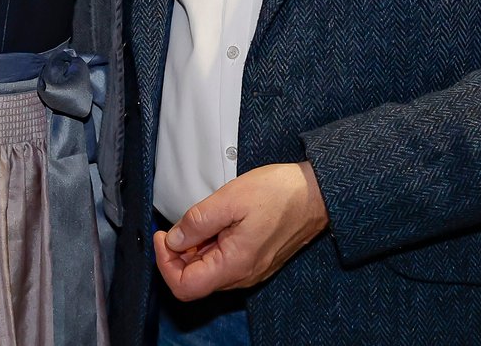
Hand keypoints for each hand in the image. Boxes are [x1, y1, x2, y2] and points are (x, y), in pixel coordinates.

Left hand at [155, 161, 327, 300]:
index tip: (164, 236)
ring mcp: (250, 270)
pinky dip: (210, 248)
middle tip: (181, 225)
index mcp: (234, 265)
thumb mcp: (230, 199)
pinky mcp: (255, 261)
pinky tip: (216, 225)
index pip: (185, 287)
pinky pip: (224, 263)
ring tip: (201, 221)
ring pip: (208, 272)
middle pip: (194, 281)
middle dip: (178, 255)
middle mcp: (243, 275)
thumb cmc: (279, 193)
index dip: (165, 263)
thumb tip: (172, 240)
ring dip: (195, 250)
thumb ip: (196, 222)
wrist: (316, 193)